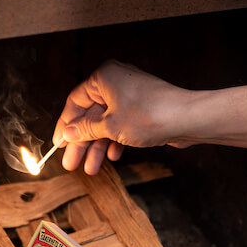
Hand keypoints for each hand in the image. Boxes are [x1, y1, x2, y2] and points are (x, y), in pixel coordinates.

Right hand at [53, 60, 193, 174]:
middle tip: (71, 163)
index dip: (65, 125)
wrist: (187, 118)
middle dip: (81, 141)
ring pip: (106, 122)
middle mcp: (116, 82)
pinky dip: (115, 140)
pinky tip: (113, 156)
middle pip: (90, 115)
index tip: (59, 145)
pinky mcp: (143, 109)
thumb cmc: (150, 115)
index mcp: (103, 77)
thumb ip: (85, 129)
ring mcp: (131, 96)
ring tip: (91, 169)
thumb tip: (68, 133)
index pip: (75, 101)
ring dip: (98, 146)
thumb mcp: (110, 126)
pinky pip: (122, 124)